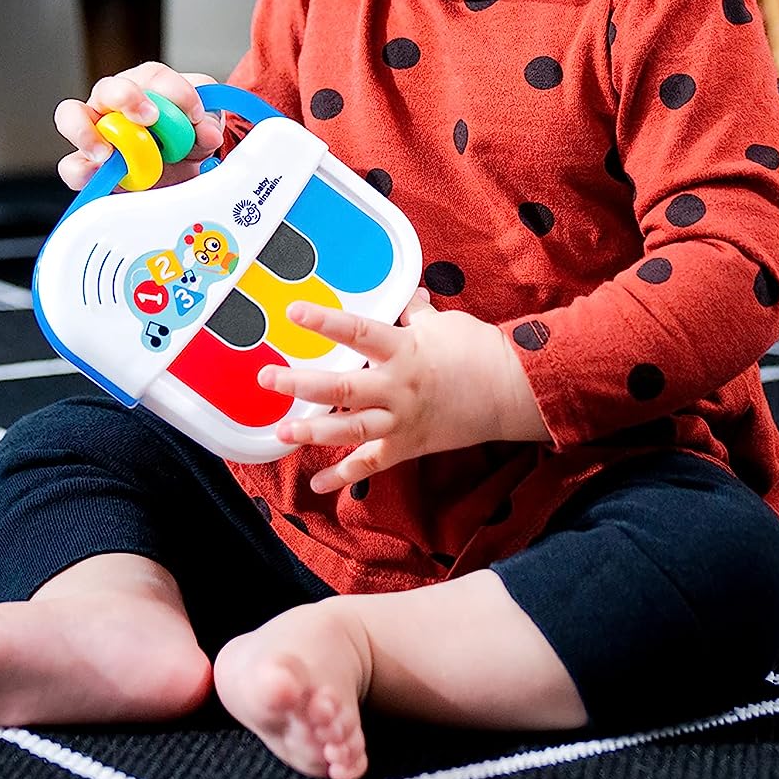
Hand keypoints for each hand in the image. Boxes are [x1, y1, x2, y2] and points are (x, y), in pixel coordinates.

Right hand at [53, 61, 223, 190]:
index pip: (156, 76)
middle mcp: (115, 102)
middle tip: (149, 118)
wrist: (178, 170)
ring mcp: (95, 129)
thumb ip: (208, 124)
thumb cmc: (185, 136)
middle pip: (109, 88)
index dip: (176, 92)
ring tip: (107, 152)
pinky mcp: (87, 163)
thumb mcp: (205, 126)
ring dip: (87, 132)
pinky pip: (72, 164)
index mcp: (148, 85)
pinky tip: (100, 175)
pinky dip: (82, 170)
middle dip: (127, 98)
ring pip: (72, 115)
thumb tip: (207, 132)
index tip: (194, 114)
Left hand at [264, 291, 549, 493]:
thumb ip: (417, 313)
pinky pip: (371, 464)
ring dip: (313, 431)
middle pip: (341, 386)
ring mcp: (402, 419)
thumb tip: (408, 295)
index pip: (357, 331)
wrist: (512, 392)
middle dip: (300, 383)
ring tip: (281, 433)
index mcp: (404, 350)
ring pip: (350, 428)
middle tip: (266, 378)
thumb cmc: (479, 351)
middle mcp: (397, 386)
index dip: (324, 321)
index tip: (293, 313)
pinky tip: (318, 484)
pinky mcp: (408, 445)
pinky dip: (344, 476)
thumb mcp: (445, 323)